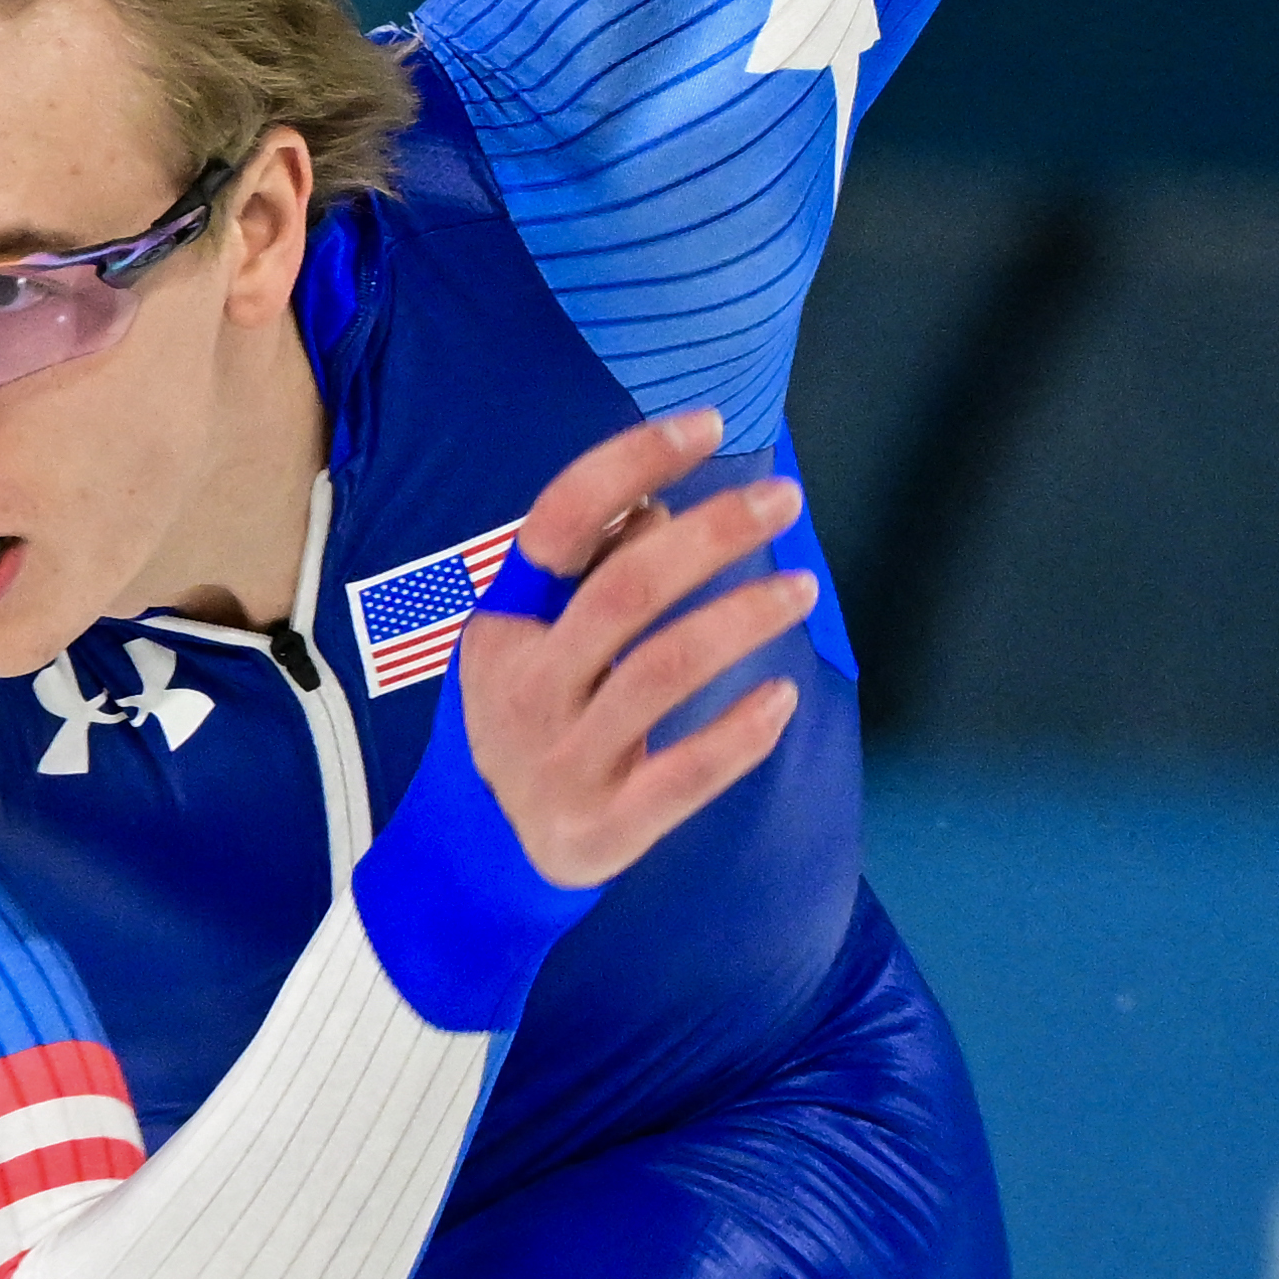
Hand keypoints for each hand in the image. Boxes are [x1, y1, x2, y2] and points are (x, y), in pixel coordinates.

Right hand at [457, 414, 819, 889]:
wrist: (478, 854)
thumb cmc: (531, 719)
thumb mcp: (532, 642)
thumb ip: (590, 574)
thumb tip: (659, 505)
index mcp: (505, 625)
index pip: (561, 522)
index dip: (631, 462)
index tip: (708, 424)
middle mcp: (528, 687)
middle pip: (625, 590)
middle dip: (713, 533)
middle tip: (783, 499)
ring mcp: (564, 760)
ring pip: (662, 671)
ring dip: (741, 619)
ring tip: (801, 587)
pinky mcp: (605, 826)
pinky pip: (684, 774)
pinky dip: (739, 734)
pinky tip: (782, 698)